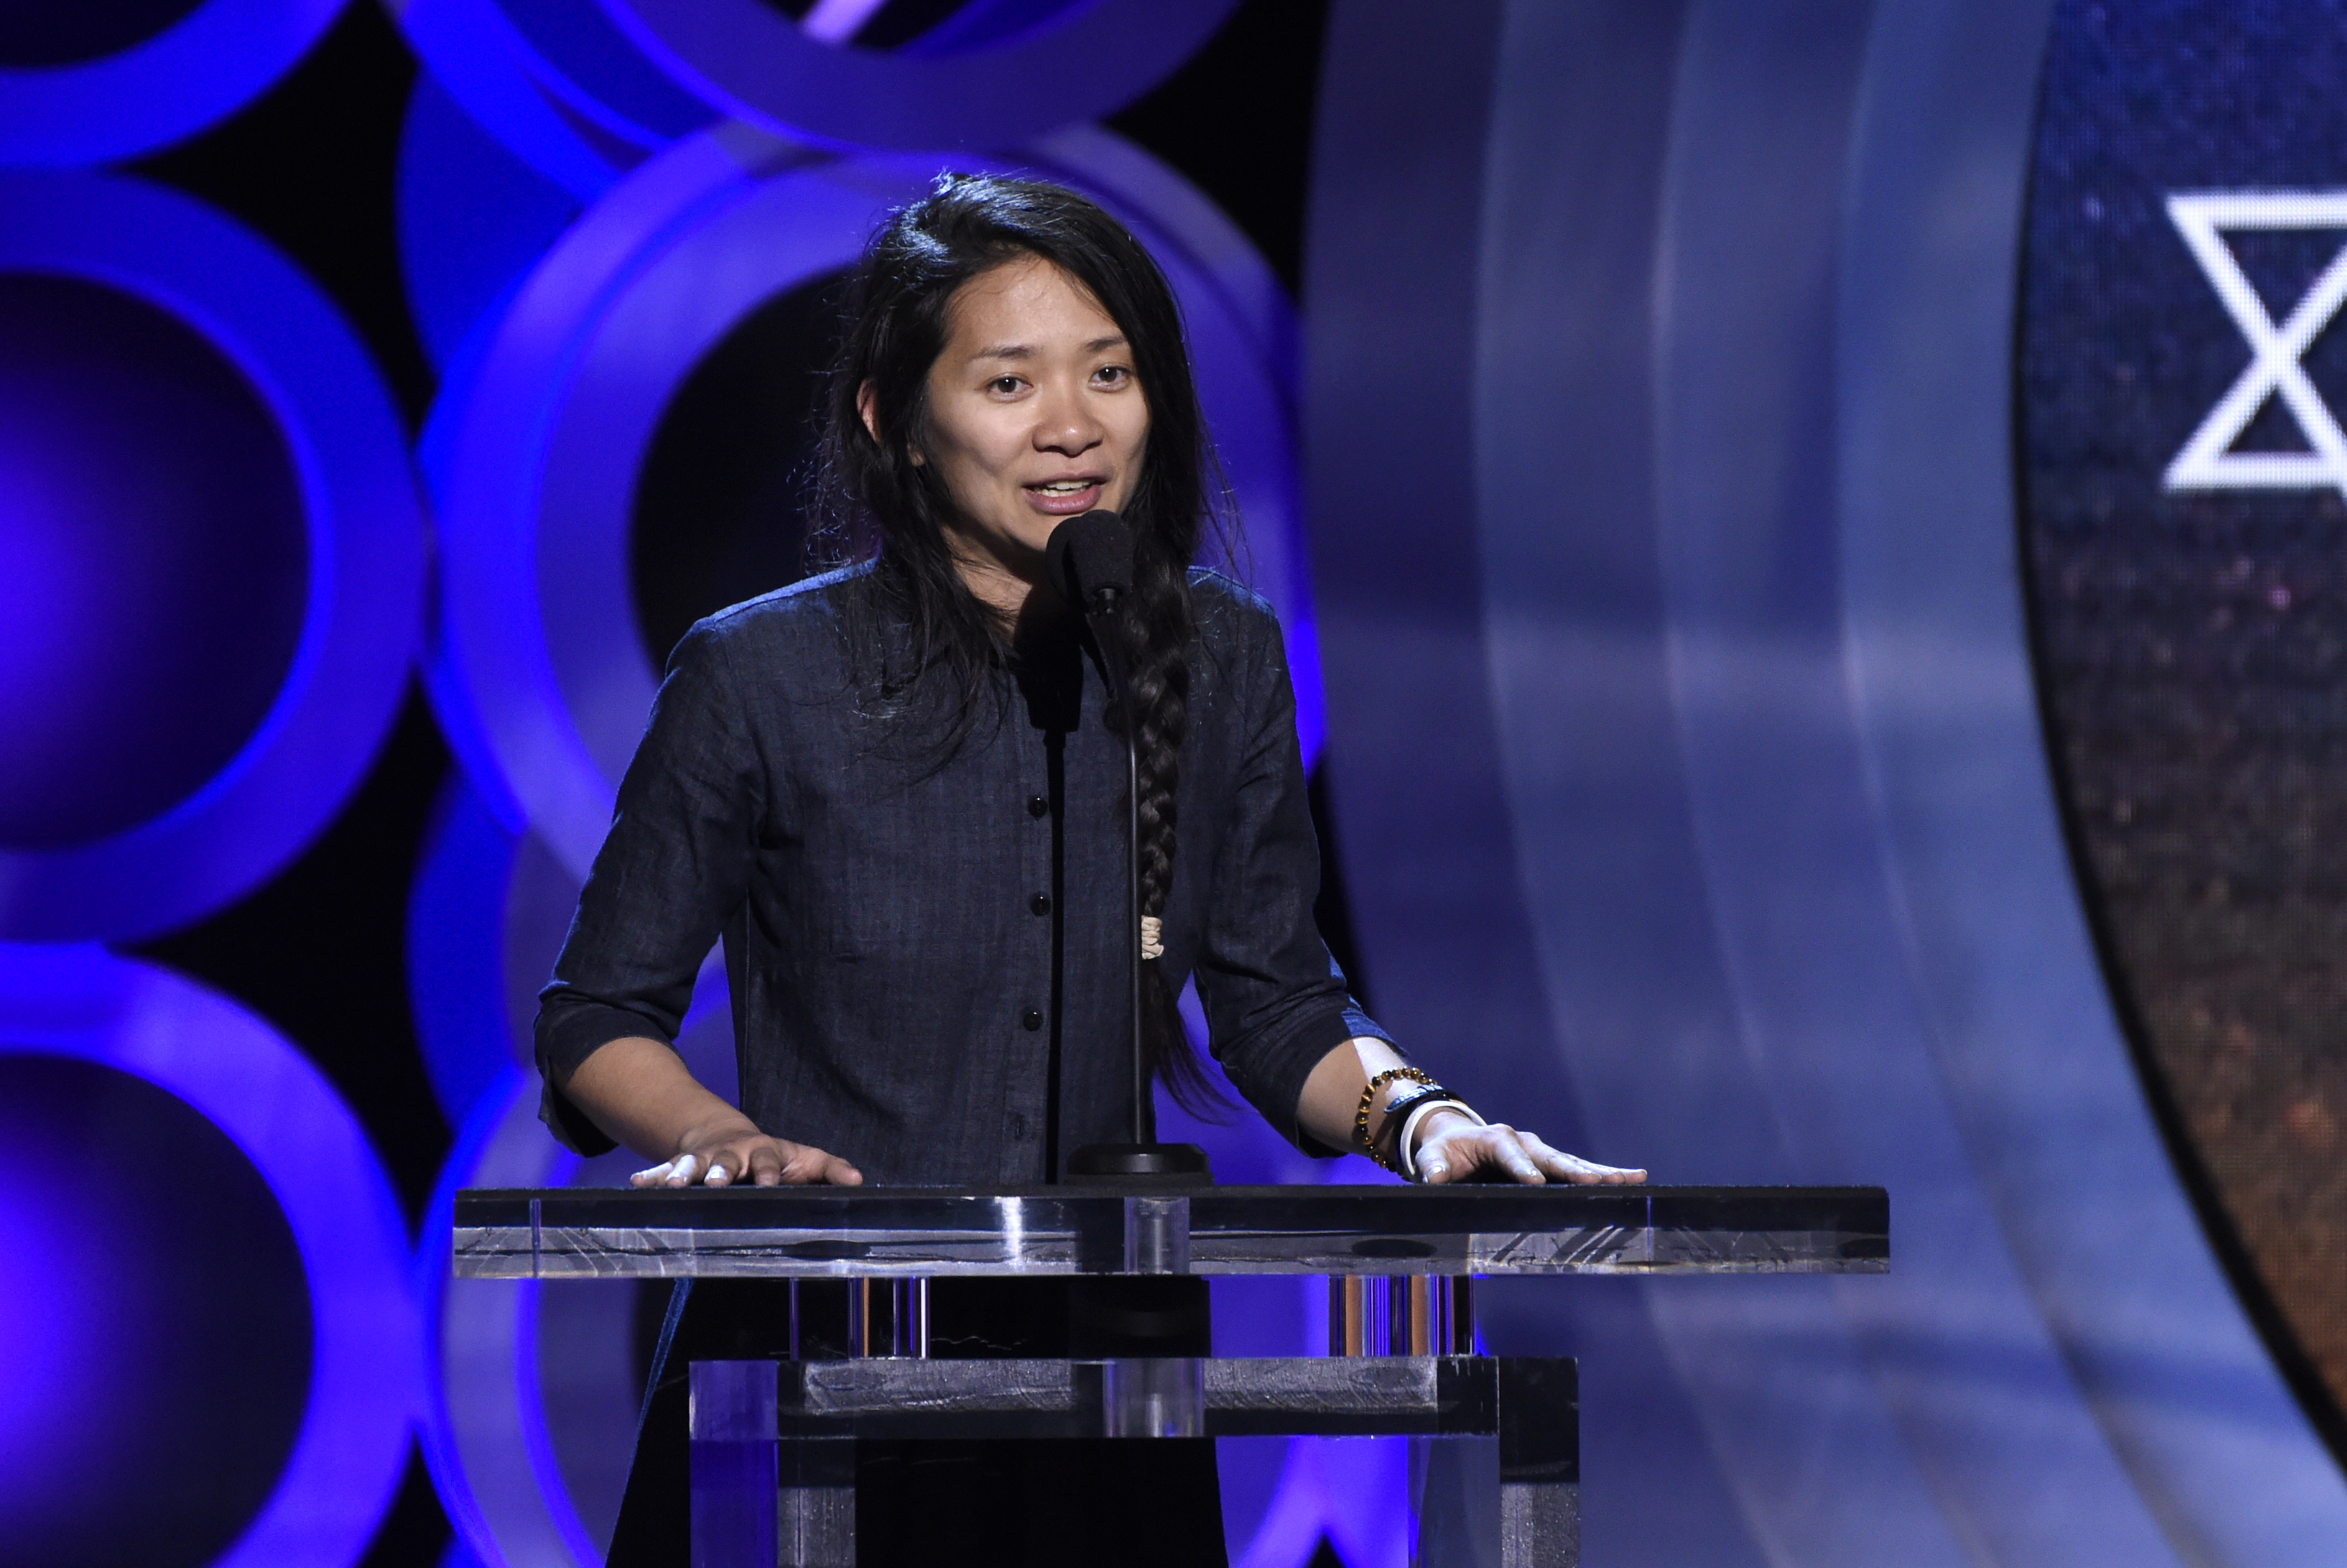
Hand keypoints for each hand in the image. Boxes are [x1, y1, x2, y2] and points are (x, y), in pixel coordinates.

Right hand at [630, 1123, 862, 1187]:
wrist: (727, 1135)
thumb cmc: (772, 1155)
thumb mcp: (803, 1158)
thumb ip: (830, 1169)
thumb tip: (860, 1181)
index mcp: (764, 1152)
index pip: (769, 1161)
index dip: (770, 1172)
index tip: (770, 1183)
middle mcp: (733, 1154)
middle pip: (728, 1161)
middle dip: (722, 1171)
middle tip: (718, 1183)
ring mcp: (706, 1158)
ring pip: (694, 1165)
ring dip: (684, 1173)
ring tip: (674, 1184)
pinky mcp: (683, 1163)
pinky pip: (665, 1169)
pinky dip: (653, 1176)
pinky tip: (637, 1183)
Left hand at [1413, 1111, 1644, 1186]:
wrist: (1454, 1141)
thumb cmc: (1443, 1153)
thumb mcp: (1431, 1159)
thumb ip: (1434, 1168)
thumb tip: (1436, 1177)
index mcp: (1495, 1139)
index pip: (1511, 1156)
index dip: (1523, 1169)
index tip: (1536, 1182)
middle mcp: (1524, 1141)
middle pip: (1553, 1157)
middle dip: (1575, 1170)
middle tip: (1599, 1181)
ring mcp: (1540, 1152)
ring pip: (1574, 1162)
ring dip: (1602, 1172)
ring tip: (1632, 1178)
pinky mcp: (1550, 1163)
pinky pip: (1579, 1169)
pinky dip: (1605, 1174)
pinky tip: (1634, 1178)